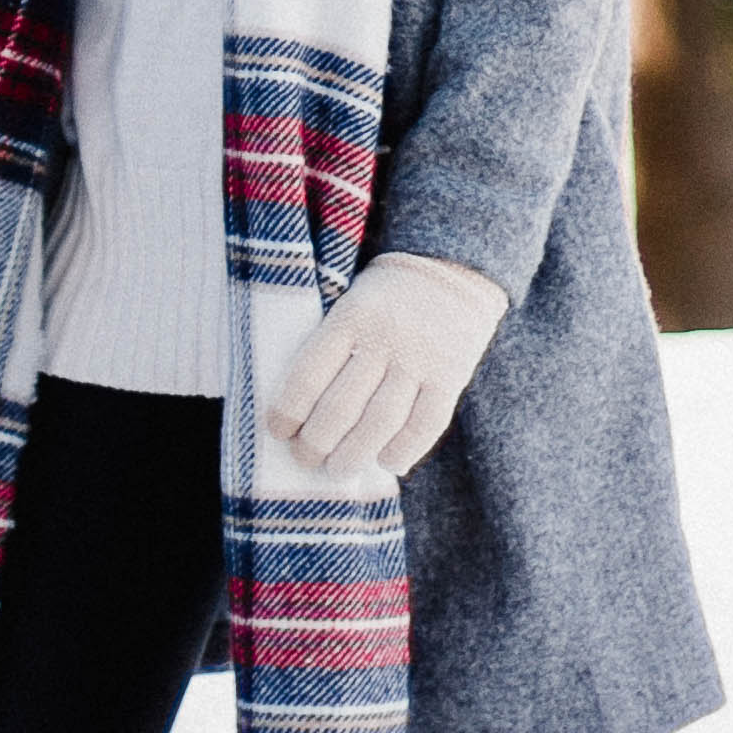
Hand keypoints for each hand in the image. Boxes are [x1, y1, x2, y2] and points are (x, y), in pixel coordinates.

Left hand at [268, 253, 503, 482]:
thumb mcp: (353, 301)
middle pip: (341, 407)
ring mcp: (420, 359)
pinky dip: (404, 449)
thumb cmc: (389, 293)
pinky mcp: (451, 375)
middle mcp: (383, 339)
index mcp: (350, 317)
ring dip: (354, 454)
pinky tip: (387, 461)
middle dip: (317, 443)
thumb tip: (304, 407)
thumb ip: (334, 344)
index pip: (308, 374)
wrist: (454, 264)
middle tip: (306, 458)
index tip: (278, 431)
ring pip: (380, 422)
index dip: (289, 411)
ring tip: (338, 468)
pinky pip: (425, 424)